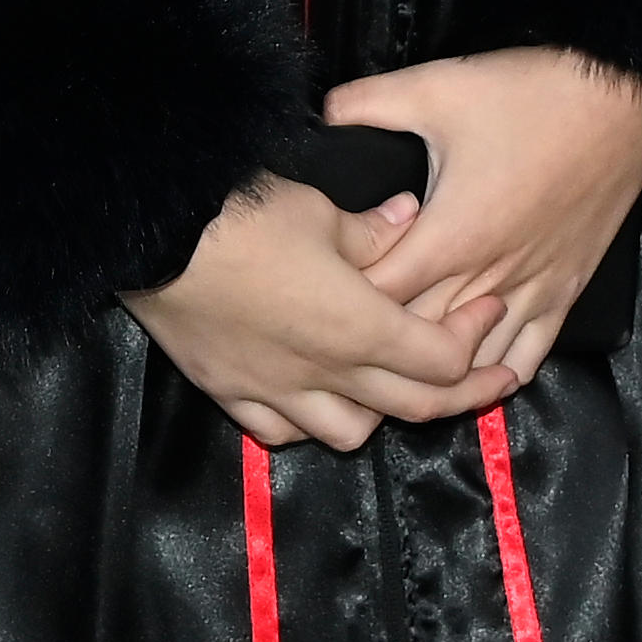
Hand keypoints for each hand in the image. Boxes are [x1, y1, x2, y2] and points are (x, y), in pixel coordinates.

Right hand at [122, 175, 510, 451]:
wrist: (149, 232)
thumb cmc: (241, 213)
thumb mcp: (319, 209)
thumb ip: (373, 232)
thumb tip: (407, 219)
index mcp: (360, 328)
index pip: (443, 359)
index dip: (475, 339)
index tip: (488, 308)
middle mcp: (326, 374)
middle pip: (416, 406)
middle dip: (464, 391)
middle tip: (492, 373)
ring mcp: (276, 390)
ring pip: (351, 432)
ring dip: (381, 412)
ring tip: (388, 383)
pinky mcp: (231, 391)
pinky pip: (281, 430)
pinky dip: (306, 420)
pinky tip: (311, 396)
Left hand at [331, 47, 641, 378]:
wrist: (620, 101)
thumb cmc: (530, 95)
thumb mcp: (436, 87)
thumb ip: (368, 102)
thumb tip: (322, 113)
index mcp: (451, 236)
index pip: (380, 297)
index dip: (344, 299)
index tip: (318, 292)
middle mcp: (490, 276)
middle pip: (422, 338)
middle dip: (381, 342)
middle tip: (343, 343)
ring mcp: (532, 288)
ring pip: (475, 356)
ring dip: (437, 364)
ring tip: (398, 368)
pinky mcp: (566, 289)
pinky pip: (531, 352)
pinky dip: (500, 369)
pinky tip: (480, 375)